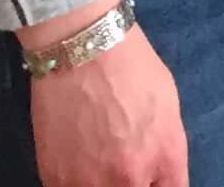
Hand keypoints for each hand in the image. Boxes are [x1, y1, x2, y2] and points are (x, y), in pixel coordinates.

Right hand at [24, 9, 184, 186]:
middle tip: (124, 160)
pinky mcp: (54, 180)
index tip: (152, 177)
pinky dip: (77, 181)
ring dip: (103, 182)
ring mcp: (88, 183)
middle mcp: (128, 179)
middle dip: (134, 181)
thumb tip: (159, 176)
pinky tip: (79, 160)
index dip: (161, 184)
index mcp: (164, 158)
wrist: (82, 50)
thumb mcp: (168, 108)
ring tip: (100, 157)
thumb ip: (166, 152)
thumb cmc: (133, 69)